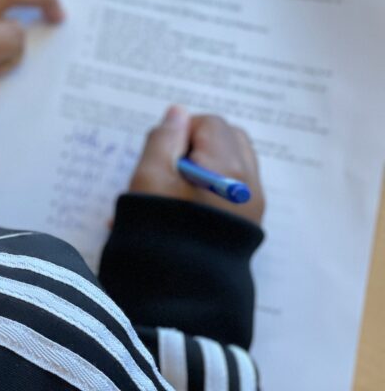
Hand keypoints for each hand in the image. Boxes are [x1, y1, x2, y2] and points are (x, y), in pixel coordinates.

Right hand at [129, 106, 264, 224]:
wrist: (179, 290)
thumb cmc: (160, 228)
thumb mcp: (150, 177)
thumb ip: (164, 138)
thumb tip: (178, 112)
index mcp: (228, 167)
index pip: (210, 124)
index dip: (181, 133)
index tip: (162, 156)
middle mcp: (250, 182)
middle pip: (229, 139)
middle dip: (199, 143)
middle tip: (170, 167)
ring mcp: (253, 204)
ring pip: (233, 162)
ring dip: (207, 163)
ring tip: (177, 188)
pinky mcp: (248, 222)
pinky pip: (234, 187)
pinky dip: (213, 184)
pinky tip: (188, 204)